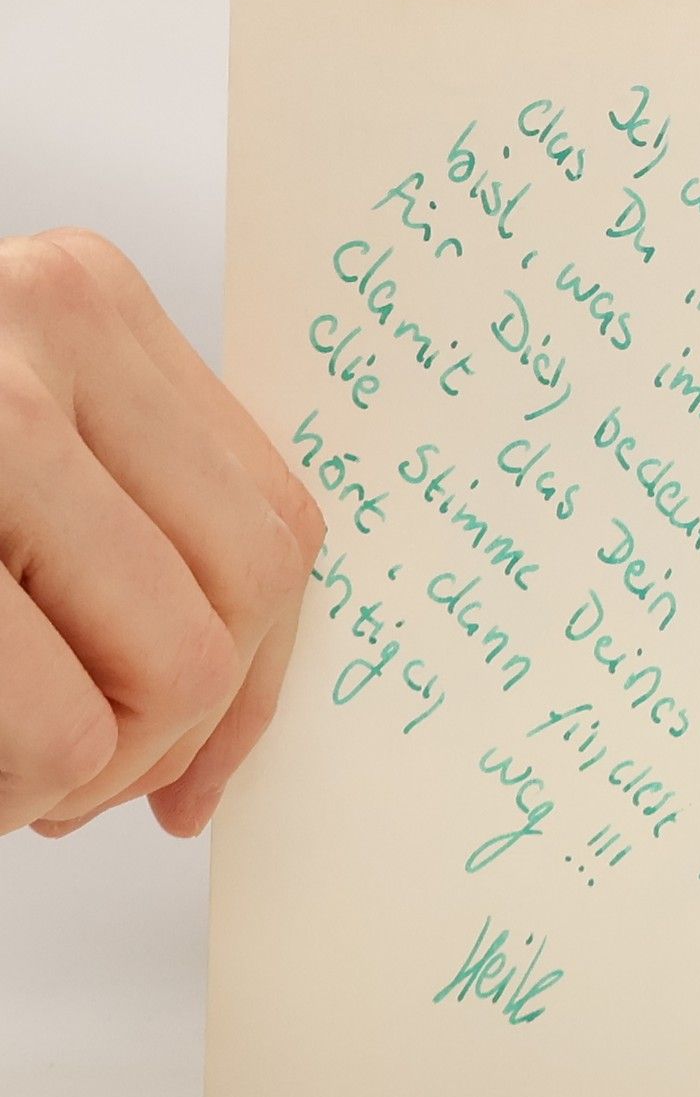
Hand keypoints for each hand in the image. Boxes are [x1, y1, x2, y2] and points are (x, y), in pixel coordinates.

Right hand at [0, 230, 322, 839]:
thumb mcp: (8, 462)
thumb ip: (116, 520)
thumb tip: (235, 692)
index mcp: (86, 306)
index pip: (275, 522)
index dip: (260, 679)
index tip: (199, 773)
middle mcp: (44, 323)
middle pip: (245, 592)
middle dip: (174, 732)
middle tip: (77, 788)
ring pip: (175, 663)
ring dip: (90, 771)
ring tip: (10, 779)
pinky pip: (60, 724)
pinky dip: (23, 789)